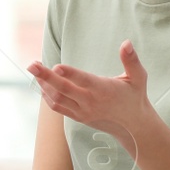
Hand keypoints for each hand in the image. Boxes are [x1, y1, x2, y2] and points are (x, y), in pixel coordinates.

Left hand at [27, 40, 152, 139]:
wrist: (133, 127)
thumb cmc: (135, 97)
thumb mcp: (138, 78)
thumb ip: (131, 60)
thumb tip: (126, 42)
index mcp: (104, 90)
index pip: (84, 81)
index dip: (70, 74)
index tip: (56, 66)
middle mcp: (90, 102)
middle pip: (64, 90)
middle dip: (45, 77)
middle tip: (31, 64)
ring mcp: (82, 112)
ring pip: (57, 100)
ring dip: (43, 85)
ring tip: (34, 70)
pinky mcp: (78, 117)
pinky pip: (58, 108)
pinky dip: (47, 96)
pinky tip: (41, 84)